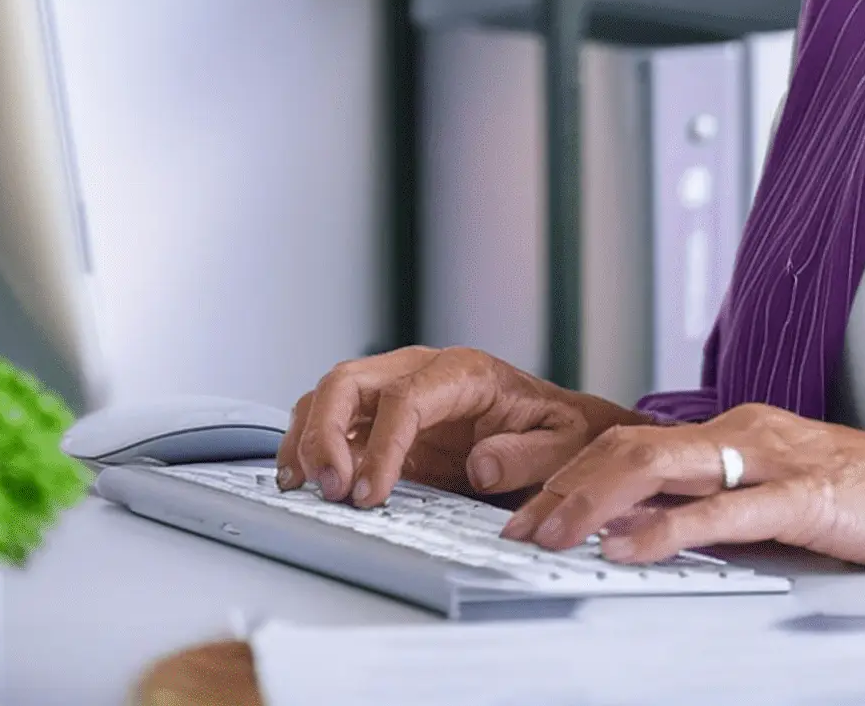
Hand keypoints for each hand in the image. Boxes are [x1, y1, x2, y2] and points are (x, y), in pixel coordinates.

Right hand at [275, 346, 641, 508]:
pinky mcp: (382, 419)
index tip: (370, 493)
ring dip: (309, 437)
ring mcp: (396, 391)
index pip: (405, 397)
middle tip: (327, 488)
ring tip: (303, 486)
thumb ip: (526, 455)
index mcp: (465, 373)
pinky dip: (309, 443)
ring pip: (331, 395)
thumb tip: (482, 466)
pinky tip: (301, 477)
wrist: (561, 433)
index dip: (382, 445)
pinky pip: (332, 419)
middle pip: (351, 381)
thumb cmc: (560, 434)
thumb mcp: (563, 446)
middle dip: (326, 431)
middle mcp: (422, 371)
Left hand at [503, 402, 864, 568]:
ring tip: (549, 534)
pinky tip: (627, 550)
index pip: (629, 441)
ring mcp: (769, 461)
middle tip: (513, 523)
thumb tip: (634, 530)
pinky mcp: (800, 497)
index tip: (521, 500)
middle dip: (561, 484)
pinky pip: (721, 512)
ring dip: (593, 501)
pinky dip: (665, 531)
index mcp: (730, 431)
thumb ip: (708, 507)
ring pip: (659, 468)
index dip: (568, 469)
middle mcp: (739, 434)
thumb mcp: (770, 497)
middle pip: (627, 447)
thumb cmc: (863, 498)